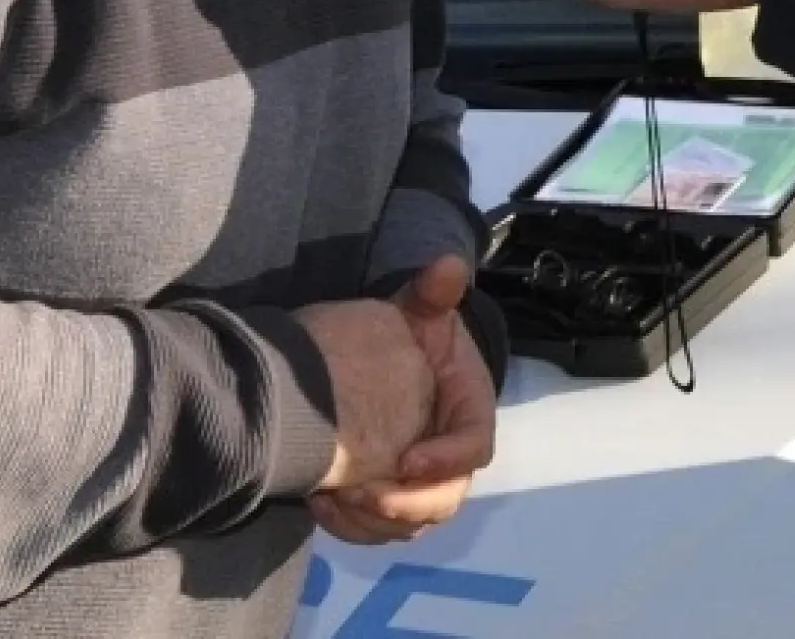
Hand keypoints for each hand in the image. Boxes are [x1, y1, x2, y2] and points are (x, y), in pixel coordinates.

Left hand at [311, 256, 497, 544]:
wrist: (395, 363)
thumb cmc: (415, 337)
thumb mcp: (423, 311)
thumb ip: (433, 292)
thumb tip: (450, 264)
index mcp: (470, 413)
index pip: (475, 447)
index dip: (446, 461)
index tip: (406, 462)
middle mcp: (452, 458)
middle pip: (443, 500)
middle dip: (405, 506)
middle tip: (362, 496)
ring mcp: (423, 484)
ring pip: (409, 524)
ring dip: (372, 522)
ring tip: (332, 500)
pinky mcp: (392, 499)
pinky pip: (378, 530)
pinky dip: (351, 525)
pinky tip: (319, 501)